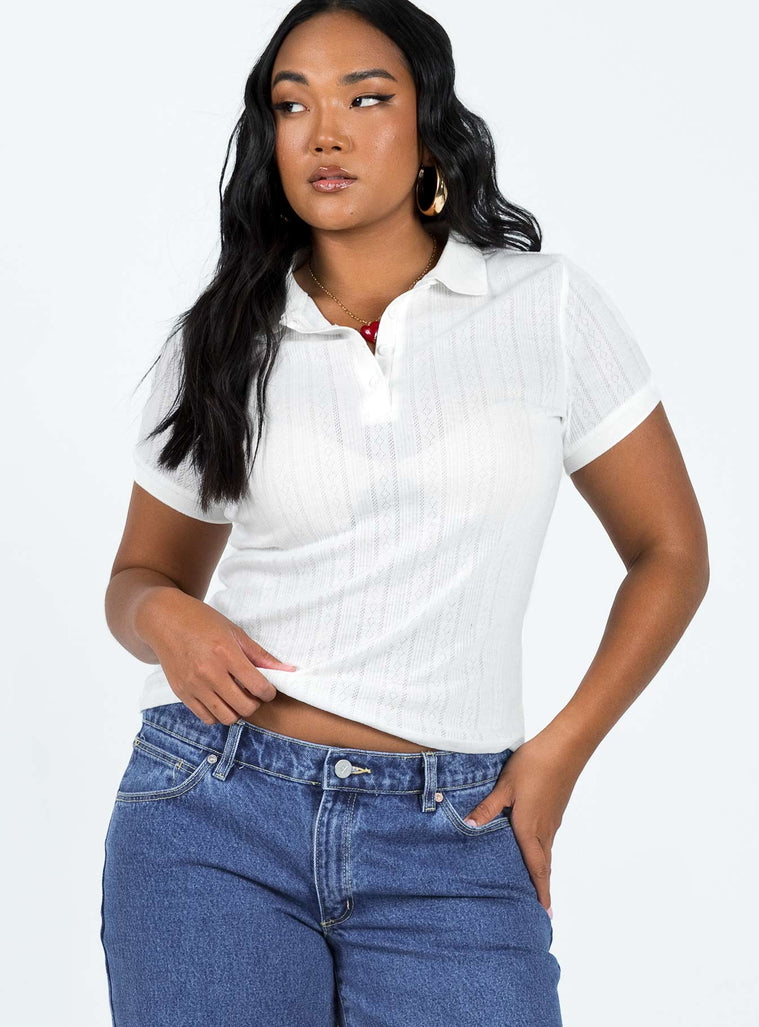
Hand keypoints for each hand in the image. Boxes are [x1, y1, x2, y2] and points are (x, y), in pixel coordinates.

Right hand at [136, 588, 296, 725]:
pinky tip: (221, 700)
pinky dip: (218, 714)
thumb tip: (287, 670)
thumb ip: (260, 655)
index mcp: (226, 653)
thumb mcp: (235, 632)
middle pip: (244, 707)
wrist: (165, 620)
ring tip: (237, 698)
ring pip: (226, 717)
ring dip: (237, 712)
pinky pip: (206, 718)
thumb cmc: (202, 622)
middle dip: (255, 704)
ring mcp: (193, 685)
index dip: (269, 692)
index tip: (268, 688)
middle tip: (254, 694)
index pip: (258, 686)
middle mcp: (209, 672)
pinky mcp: (182, 693)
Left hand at [462, 730, 584, 915]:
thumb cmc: (534, 764)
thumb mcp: (505, 786)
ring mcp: (552, 820)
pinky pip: (547, 839)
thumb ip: (488, 807)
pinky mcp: (554, 809)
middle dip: (541, 888)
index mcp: (531, 828)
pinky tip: (531, 848)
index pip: (536, 869)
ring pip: (546, 852)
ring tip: (533, 886)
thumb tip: (468, 827)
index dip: (540, 893)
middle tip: (539, 911)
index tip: (544, 915)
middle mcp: (545, 830)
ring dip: (540, 871)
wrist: (565, 746)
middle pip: (543, 866)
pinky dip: (541, 852)